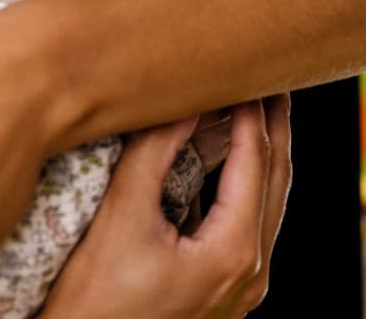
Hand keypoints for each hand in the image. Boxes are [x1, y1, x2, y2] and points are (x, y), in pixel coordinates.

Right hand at [38, 96, 290, 318]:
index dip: (251, 109)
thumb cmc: (90, 303)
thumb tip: (182, 101)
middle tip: (268, 78)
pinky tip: (233, 166)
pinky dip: (249, 188)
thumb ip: (154, 152)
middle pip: (275, 180)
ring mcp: (243, 291)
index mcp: (234, 253)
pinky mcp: (227, 297)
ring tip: (255, 111)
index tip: (245, 70)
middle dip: (271, 126)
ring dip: (263, 156)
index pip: (255, 159)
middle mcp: (251, 275)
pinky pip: (253, 229)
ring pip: (268, 206)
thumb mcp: (120, 217)